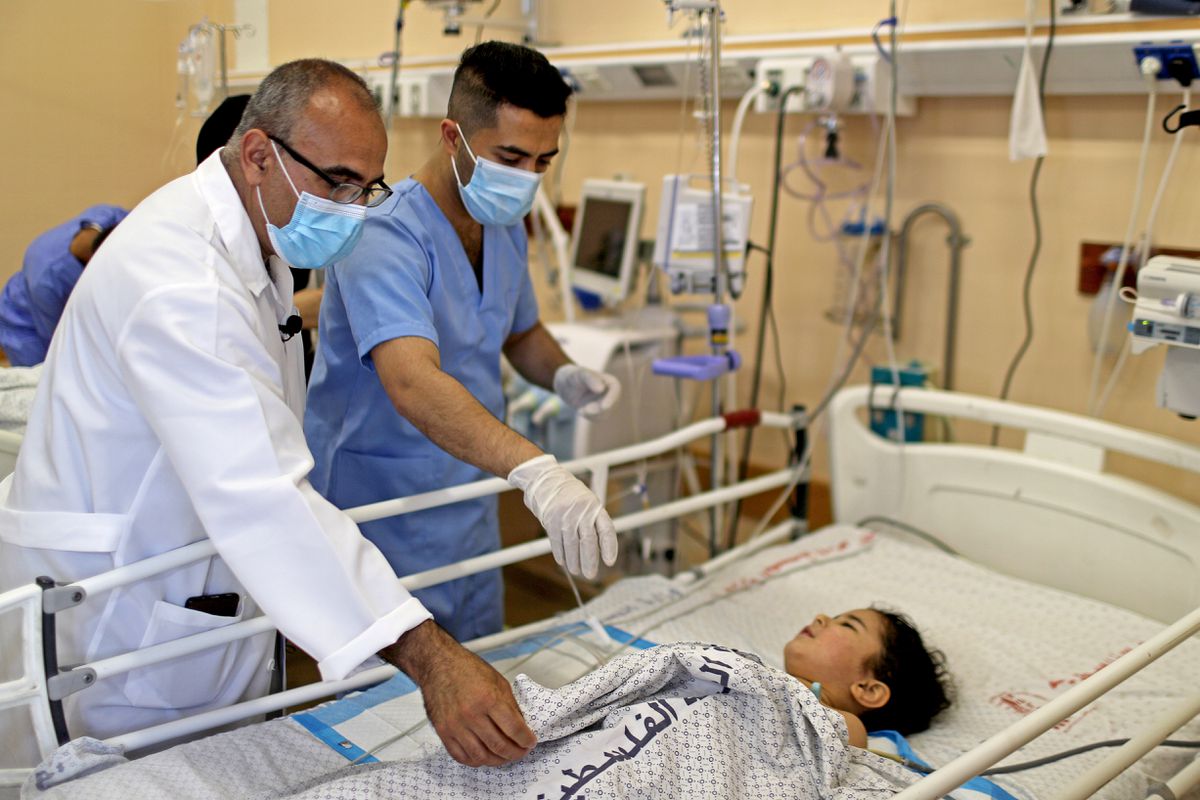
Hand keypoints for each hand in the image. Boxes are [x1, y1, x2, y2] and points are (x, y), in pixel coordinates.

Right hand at [380, 621, 535, 766]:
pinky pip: (461, 756)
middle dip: (515, 753)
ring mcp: (455, 725)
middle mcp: (471, 714)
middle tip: (522, 751)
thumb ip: (510, 706)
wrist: (439, 665)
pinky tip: (485, 756)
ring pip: (481, 756)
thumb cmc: (469, 670)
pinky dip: (476, 761)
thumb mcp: (498, 681)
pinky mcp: (443, 732)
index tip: (531, 742)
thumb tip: (522, 728)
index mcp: (489, 698)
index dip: (526, 740)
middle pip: (499, 746)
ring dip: (497, 761)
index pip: (514, 729)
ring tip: (505, 756)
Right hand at [507, 455, 618, 577]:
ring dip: (574, 561)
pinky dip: (561, 553)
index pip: (606, 529)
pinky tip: (563, 562)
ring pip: (572, 544)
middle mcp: (582, 510)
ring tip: (576, 570)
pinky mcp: (551, 519)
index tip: (610, 562)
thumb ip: (592, 520)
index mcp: (594, 506)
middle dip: (590, 561)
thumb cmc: (568, 492)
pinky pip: (557, 542)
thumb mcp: (586, 500)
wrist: (544, 478)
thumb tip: (598, 547)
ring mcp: (565, 515)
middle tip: (590, 574)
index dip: (609, 547)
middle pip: (589, 541)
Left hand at [552, 364, 620, 417]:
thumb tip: (601, 389)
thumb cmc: (573, 376)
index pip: (615, 389)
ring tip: (580, 410)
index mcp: (610, 381)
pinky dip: (588, 416)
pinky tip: (580, 410)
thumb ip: (590, 378)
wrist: (565, 385)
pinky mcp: (599, 412)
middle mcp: (610, 393)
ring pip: (604, 414)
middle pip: (611, 405)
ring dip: (592, 414)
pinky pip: (597, 418)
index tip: (603, 407)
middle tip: (584, 411)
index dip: (611, 399)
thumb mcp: (579, 374)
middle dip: (598, 410)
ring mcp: (605, 403)